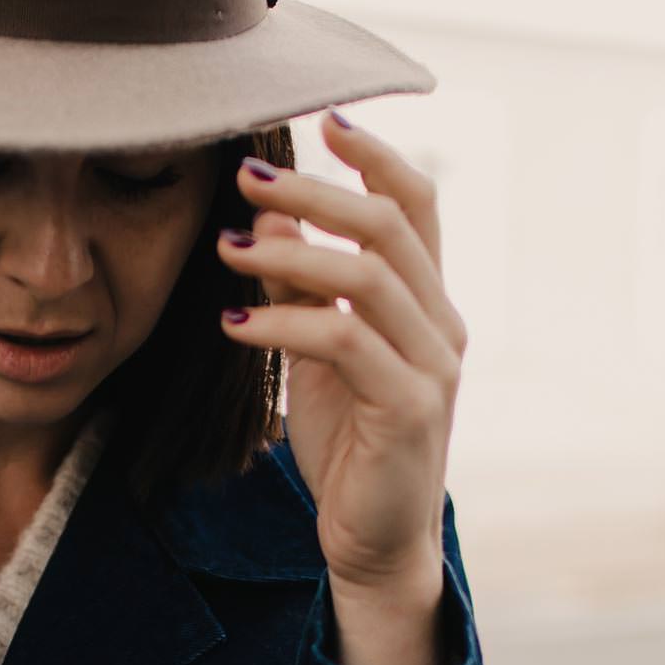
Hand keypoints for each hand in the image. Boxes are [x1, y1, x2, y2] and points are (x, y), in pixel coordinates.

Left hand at [216, 112, 465, 652]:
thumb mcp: (317, 356)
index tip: (323, 121)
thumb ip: (300, 288)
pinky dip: (283, 323)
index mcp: (428, 304)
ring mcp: (434, 367)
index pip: (416, 206)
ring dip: (290, 252)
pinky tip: (234, 325)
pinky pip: (345, 341)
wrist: (375, 543)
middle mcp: (442, 326)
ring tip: (222, 246)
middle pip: (388, 226)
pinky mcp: (409, 410)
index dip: (375, 157)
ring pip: (368, 276)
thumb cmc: (350, 447)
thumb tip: (266, 220)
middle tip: (245, 176)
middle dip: (314, 192)